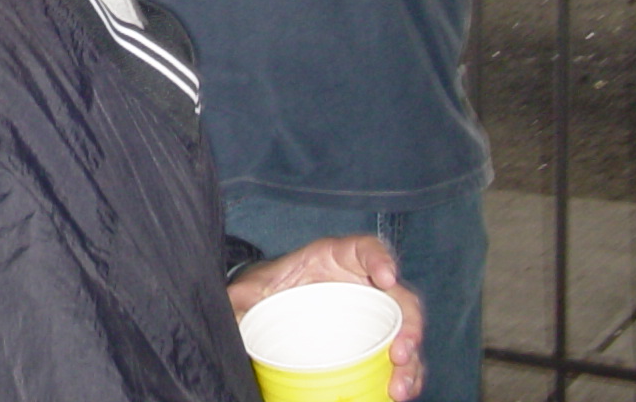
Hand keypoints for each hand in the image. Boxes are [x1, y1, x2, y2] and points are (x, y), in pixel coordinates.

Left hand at [227, 235, 424, 400]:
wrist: (269, 308)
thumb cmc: (266, 289)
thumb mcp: (251, 289)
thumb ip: (241, 295)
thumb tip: (224, 304)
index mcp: (335, 258)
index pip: (366, 248)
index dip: (380, 258)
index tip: (385, 277)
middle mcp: (363, 283)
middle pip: (399, 297)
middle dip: (408, 325)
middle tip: (400, 353)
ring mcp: (373, 314)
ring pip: (405, 333)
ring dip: (411, 361)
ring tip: (399, 388)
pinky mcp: (374, 341)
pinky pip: (399, 359)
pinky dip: (405, 376)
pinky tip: (397, 395)